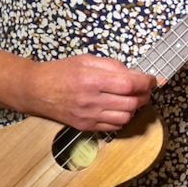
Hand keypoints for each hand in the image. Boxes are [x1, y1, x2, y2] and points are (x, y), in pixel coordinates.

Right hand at [0, 50, 155, 131]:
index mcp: (92, 80)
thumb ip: (112, 66)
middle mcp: (91, 100)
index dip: (145, 82)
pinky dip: (123, 118)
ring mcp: (88, 116)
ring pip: (124, 117)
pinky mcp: (85, 126)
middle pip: (130, 103)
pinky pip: (112, 127)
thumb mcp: (86, 59)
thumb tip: (133, 73)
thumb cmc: (60, 71)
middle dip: (144, 95)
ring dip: (135, 108)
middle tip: (147, 88)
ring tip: (135, 98)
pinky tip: (122, 108)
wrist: (35, 90)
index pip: (128, 85)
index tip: (152, 79)